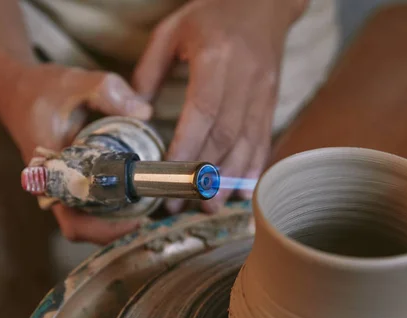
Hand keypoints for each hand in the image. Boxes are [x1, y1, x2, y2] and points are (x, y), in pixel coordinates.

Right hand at [0, 64, 152, 244]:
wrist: (15, 88)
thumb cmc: (42, 89)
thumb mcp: (77, 83)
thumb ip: (109, 91)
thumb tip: (145, 112)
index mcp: (50, 174)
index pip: (75, 221)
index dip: (106, 230)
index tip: (139, 221)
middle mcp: (51, 188)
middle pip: (84, 229)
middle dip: (118, 230)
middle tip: (154, 217)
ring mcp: (58, 187)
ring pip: (87, 220)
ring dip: (116, 220)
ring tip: (151, 209)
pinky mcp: (65, 181)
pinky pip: (87, 205)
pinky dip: (110, 206)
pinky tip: (136, 195)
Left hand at [133, 0, 307, 212]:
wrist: (263, 3)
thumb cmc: (212, 14)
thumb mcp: (172, 32)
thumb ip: (149, 71)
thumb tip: (135, 114)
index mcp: (217, 57)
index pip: (202, 112)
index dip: (186, 148)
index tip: (166, 175)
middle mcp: (246, 79)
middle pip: (225, 136)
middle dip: (202, 175)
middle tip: (180, 203)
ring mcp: (263, 94)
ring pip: (247, 145)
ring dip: (227, 181)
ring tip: (208, 207)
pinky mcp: (271, 103)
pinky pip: (263, 142)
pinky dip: (251, 170)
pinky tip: (239, 192)